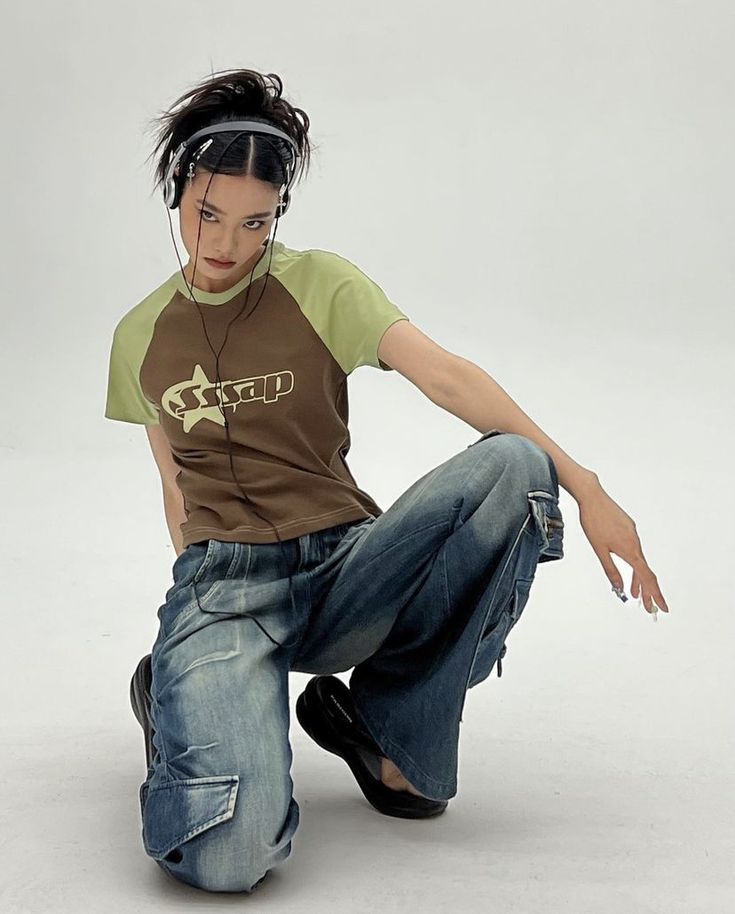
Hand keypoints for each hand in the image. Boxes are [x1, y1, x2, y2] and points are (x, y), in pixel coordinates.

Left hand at [577, 483, 668, 614]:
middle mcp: (635, 543)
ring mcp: (633, 535)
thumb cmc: (593, 522)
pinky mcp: (628, 529)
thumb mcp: (599, 550)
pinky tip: (628, 569)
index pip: (647, 577)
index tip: (661, 608)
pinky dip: (633, 564)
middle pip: (645, 572)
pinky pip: (634, 551)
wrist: (593, 497)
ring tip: (634, 594)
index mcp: (630, 550)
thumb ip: (610, 570)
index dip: (655, 594)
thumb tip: (619, 587)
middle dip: (647, 592)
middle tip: (648, 608)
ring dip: (638, 579)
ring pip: (639, 561)